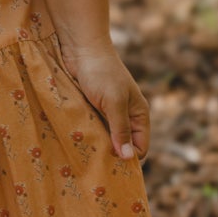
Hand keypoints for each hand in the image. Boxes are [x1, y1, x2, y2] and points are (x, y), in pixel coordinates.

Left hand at [58, 37, 150, 161]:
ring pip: (106, 140)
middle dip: (113, 156)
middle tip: (96, 167)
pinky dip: (86, 137)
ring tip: (85, 158)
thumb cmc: (101, 72)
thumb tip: (129, 158)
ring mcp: (106, 114)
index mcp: (138, 114)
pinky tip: (77, 144)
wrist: (80, 48)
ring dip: (97, 147)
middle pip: (123, 146)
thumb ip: (121, 129)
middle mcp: (124, 116)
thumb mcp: (113, 102)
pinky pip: (91, 130)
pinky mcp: (90, 110)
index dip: (130, 159)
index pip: (140, 147)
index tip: (113, 167)